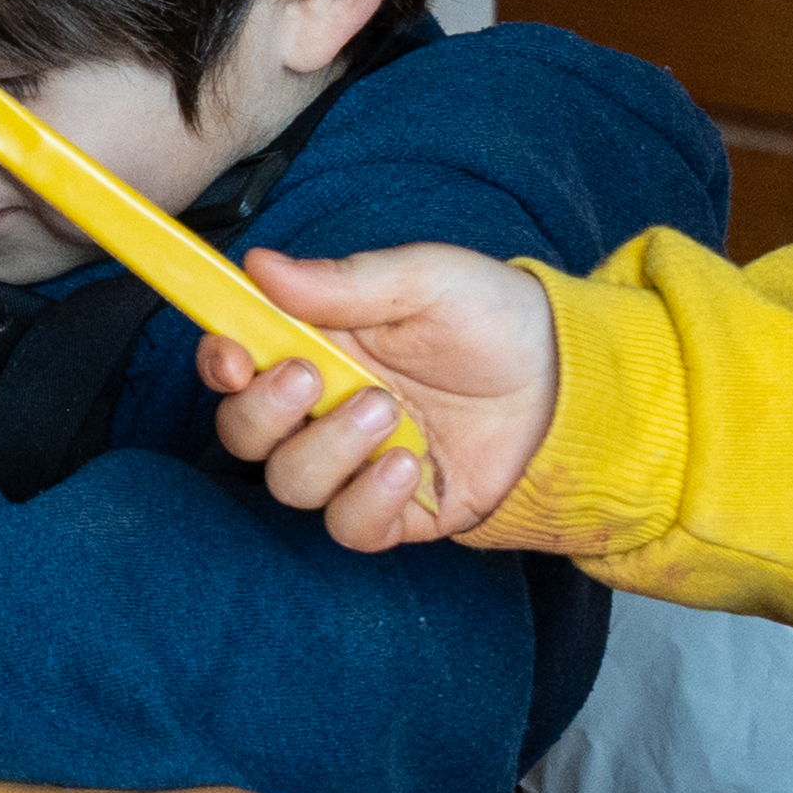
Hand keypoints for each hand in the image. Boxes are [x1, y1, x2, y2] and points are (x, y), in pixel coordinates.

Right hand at [207, 242, 566, 544]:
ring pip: (290, 484)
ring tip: (390, 414)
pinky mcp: (399, 513)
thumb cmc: (497, 321)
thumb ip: (341, 281)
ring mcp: (359, 466)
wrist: (575, 384)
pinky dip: (367, 502)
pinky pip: (350, 528)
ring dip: (328, 450)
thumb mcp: (424, 281)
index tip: (233, 355)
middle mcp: (326, 411)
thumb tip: (260, 264)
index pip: (235, 365)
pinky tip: (409, 465)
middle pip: (244, 435)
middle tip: (312, 378)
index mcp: (318, 347)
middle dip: (265, 412)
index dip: (218, 364)